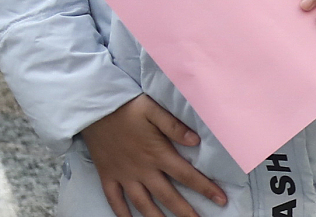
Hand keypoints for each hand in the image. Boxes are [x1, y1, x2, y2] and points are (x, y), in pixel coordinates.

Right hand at [81, 95, 225, 216]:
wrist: (94, 110)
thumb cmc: (128, 108)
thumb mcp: (154, 110)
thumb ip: (175, 126)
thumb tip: (196, 141)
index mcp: (158, 153)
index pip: (187, 175)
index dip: (205, 188)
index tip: (221, 200)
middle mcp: (142, 169)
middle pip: (167, 196)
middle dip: (185, 211)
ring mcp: (124, 175)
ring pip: (142, 203)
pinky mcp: (108, 176)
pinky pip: (115, 200)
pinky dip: (122, 213)